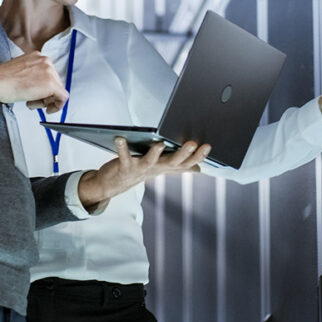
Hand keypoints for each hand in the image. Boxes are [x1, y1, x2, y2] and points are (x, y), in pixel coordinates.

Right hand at [0, 53, 67, 112]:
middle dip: (45, 95)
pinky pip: (63, 97)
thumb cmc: (2, 79)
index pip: (48, 74)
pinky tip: (47, 109)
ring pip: (58, 90)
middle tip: (33, 101)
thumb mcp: (20, 71)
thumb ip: (32, 75)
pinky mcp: (52, 84)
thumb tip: (38, 86)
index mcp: (38, 56)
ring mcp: (50, 72)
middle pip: (55, 82)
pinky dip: (57, 106)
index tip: (38, 94)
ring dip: (46, 100)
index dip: (43, 88)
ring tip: (31, 102)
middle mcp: (46, 61)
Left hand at [77, 137, 211, 210]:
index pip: (186, 163)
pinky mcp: (124, 166)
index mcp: (165, 166)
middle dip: (183, 154)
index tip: (208, 146)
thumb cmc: (139, 170)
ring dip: (155, 153)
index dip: (197, 156)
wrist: (114, 184)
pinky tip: (120, 137)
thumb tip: (198, 168)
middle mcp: (155, 168)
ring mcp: (140, 168)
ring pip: (150, 161)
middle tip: (192, 143)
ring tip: (160, 143)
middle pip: (172, 162)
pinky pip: (123, 156)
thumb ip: (178, 166)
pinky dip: (121, 147)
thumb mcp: (161, 168)